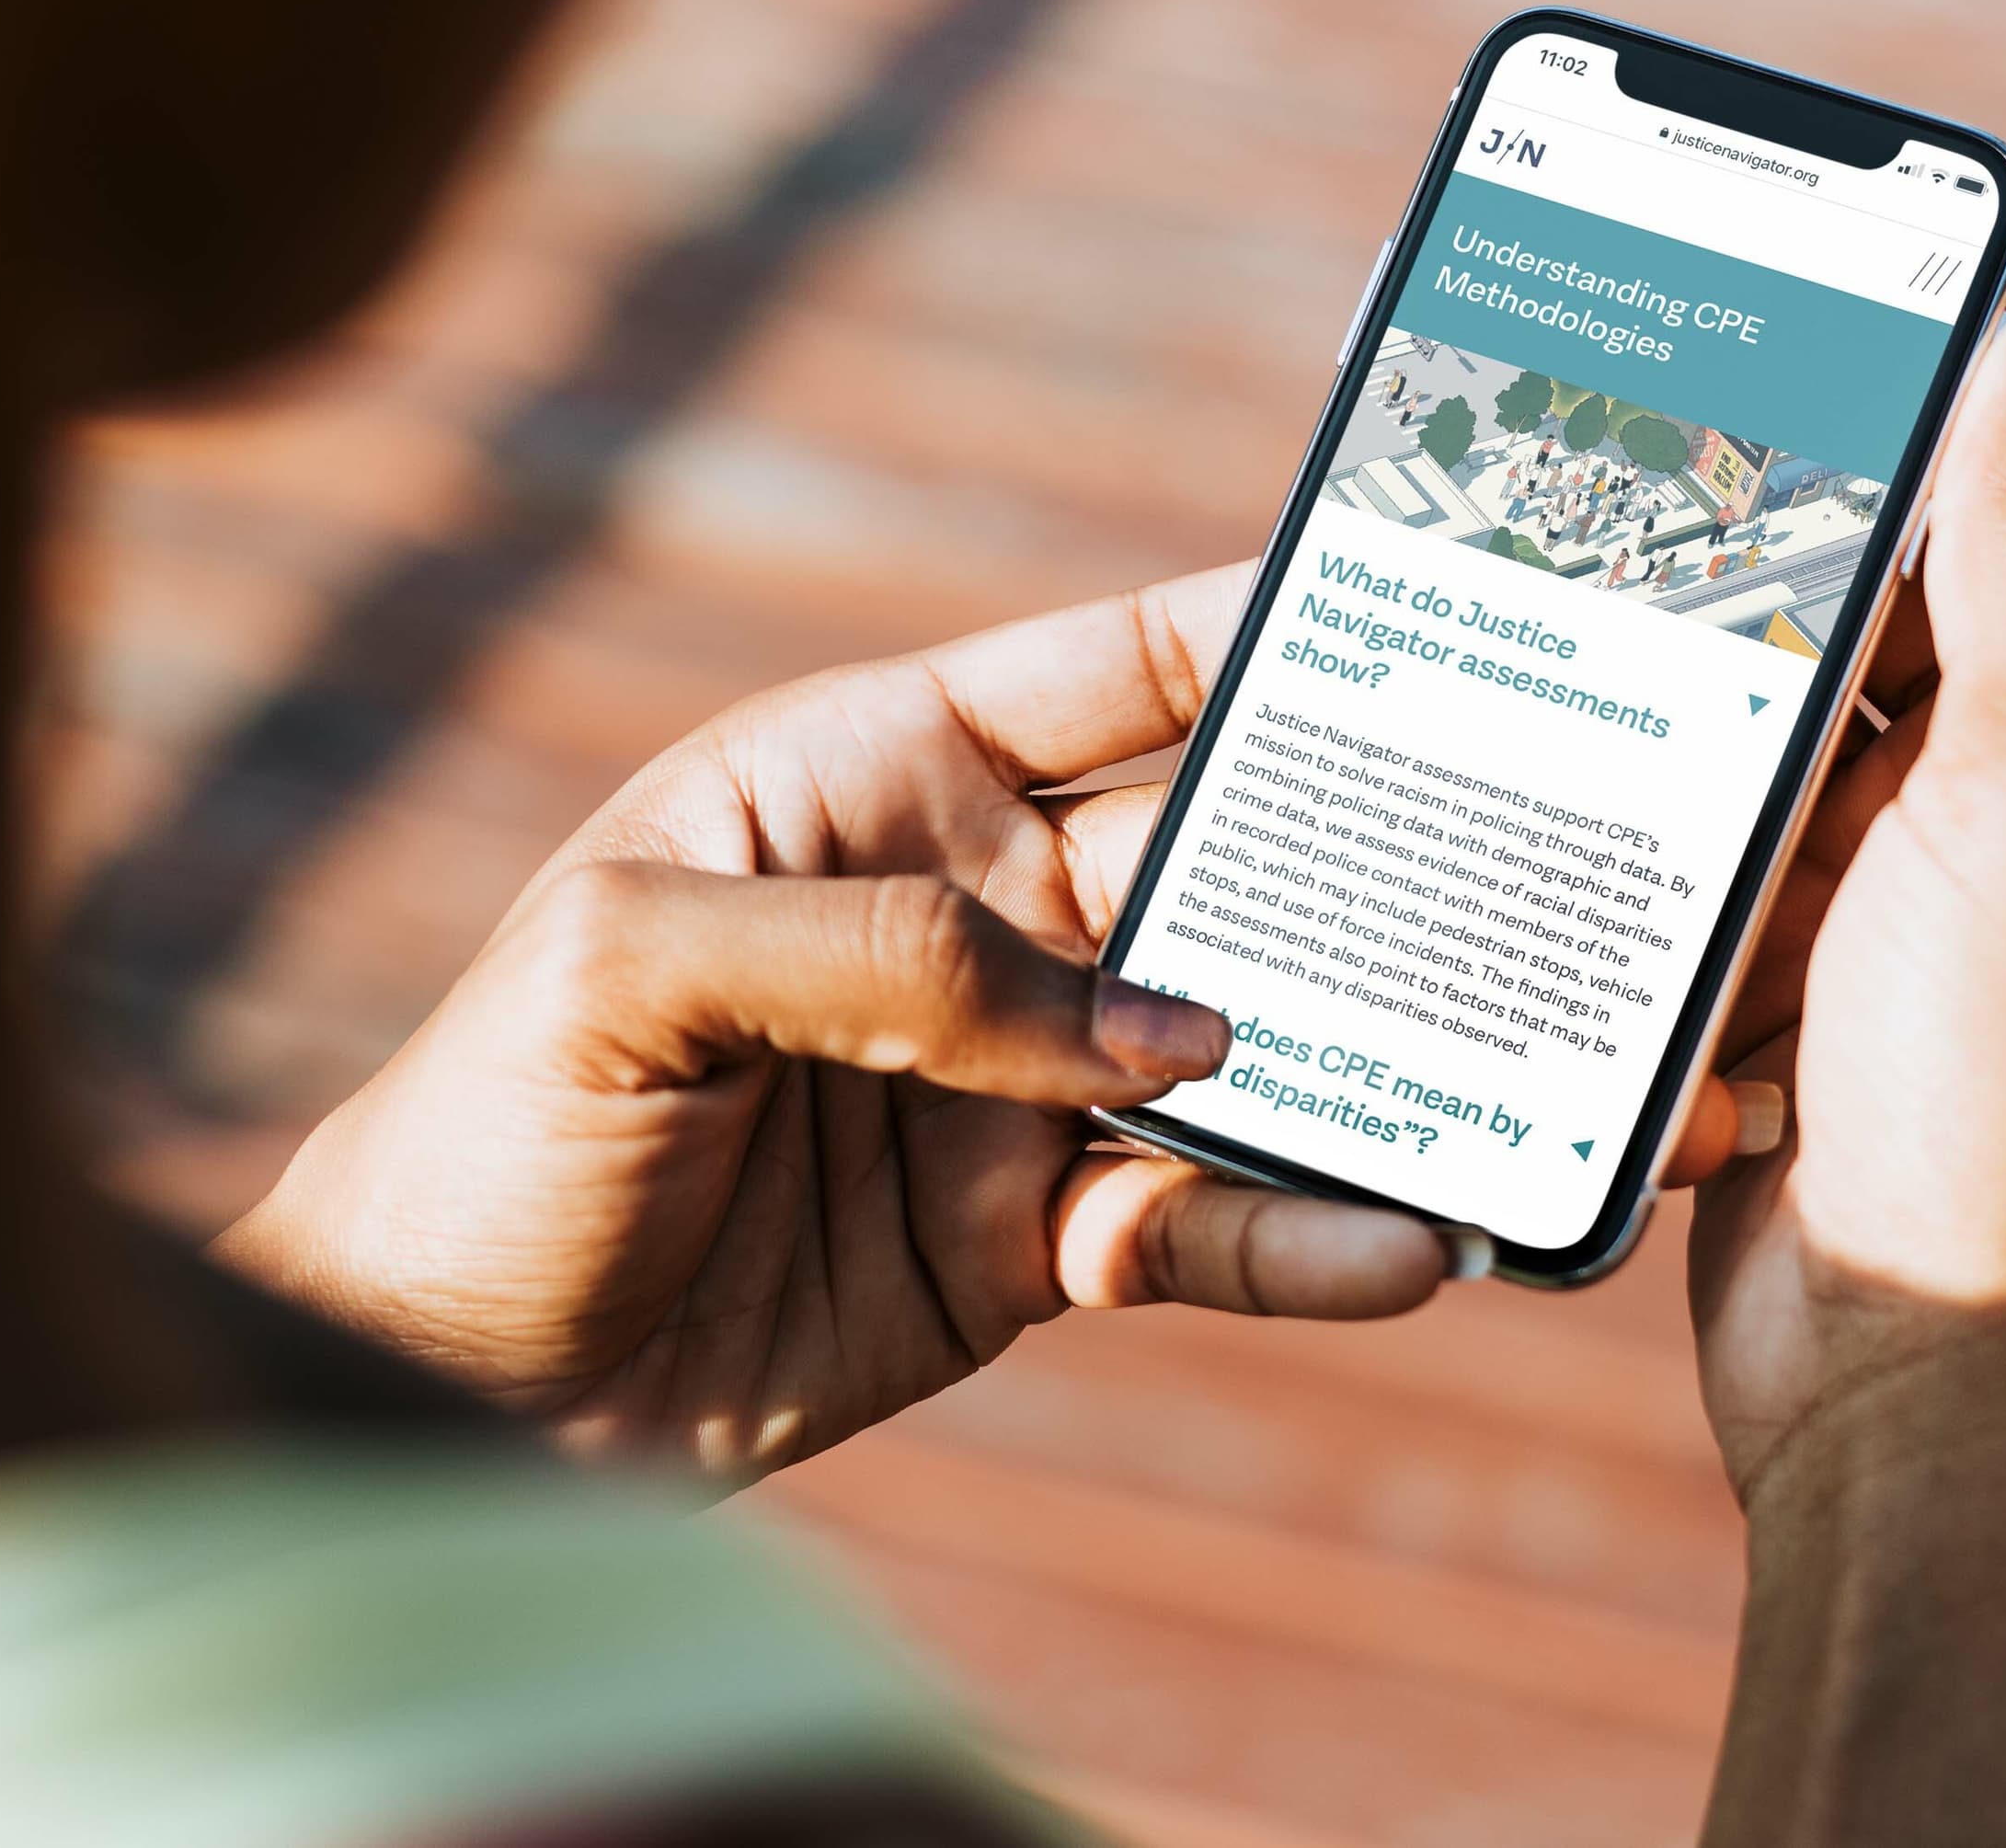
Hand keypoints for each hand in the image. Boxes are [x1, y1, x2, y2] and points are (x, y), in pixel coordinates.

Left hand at [218, 580, 1452, 1477]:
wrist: (435, 1390)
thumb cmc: (484, 1128)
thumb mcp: (634, 972)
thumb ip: (892, 961)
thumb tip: (1161, 1030)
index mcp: (871, 779)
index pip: (1116, 674)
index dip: (1278, 634)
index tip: (1456, 615)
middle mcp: (971, 914)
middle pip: (1228, 863)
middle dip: (1393, 860)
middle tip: (1570, 864)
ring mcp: (1008, 1084)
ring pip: (1247, 1053)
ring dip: (1392, 1062)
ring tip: (1552, 1081)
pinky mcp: (1022, 1245)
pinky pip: (1197, 1224)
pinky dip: (1305, 1237)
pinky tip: (1408, 1245)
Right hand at [1681, 273, 2005, 1847]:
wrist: (1914, 1380)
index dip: (1926, 400)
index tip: (1781, 312)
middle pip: (1885, 611)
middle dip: (1763, 565)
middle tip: (1615, 458)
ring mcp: (1911, 901)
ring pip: (1774, 729)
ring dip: (1691, 703)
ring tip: (1561, 605)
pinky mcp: (1795, 981)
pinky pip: (1710, 850)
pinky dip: (1650, 824)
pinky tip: (1555, 768)